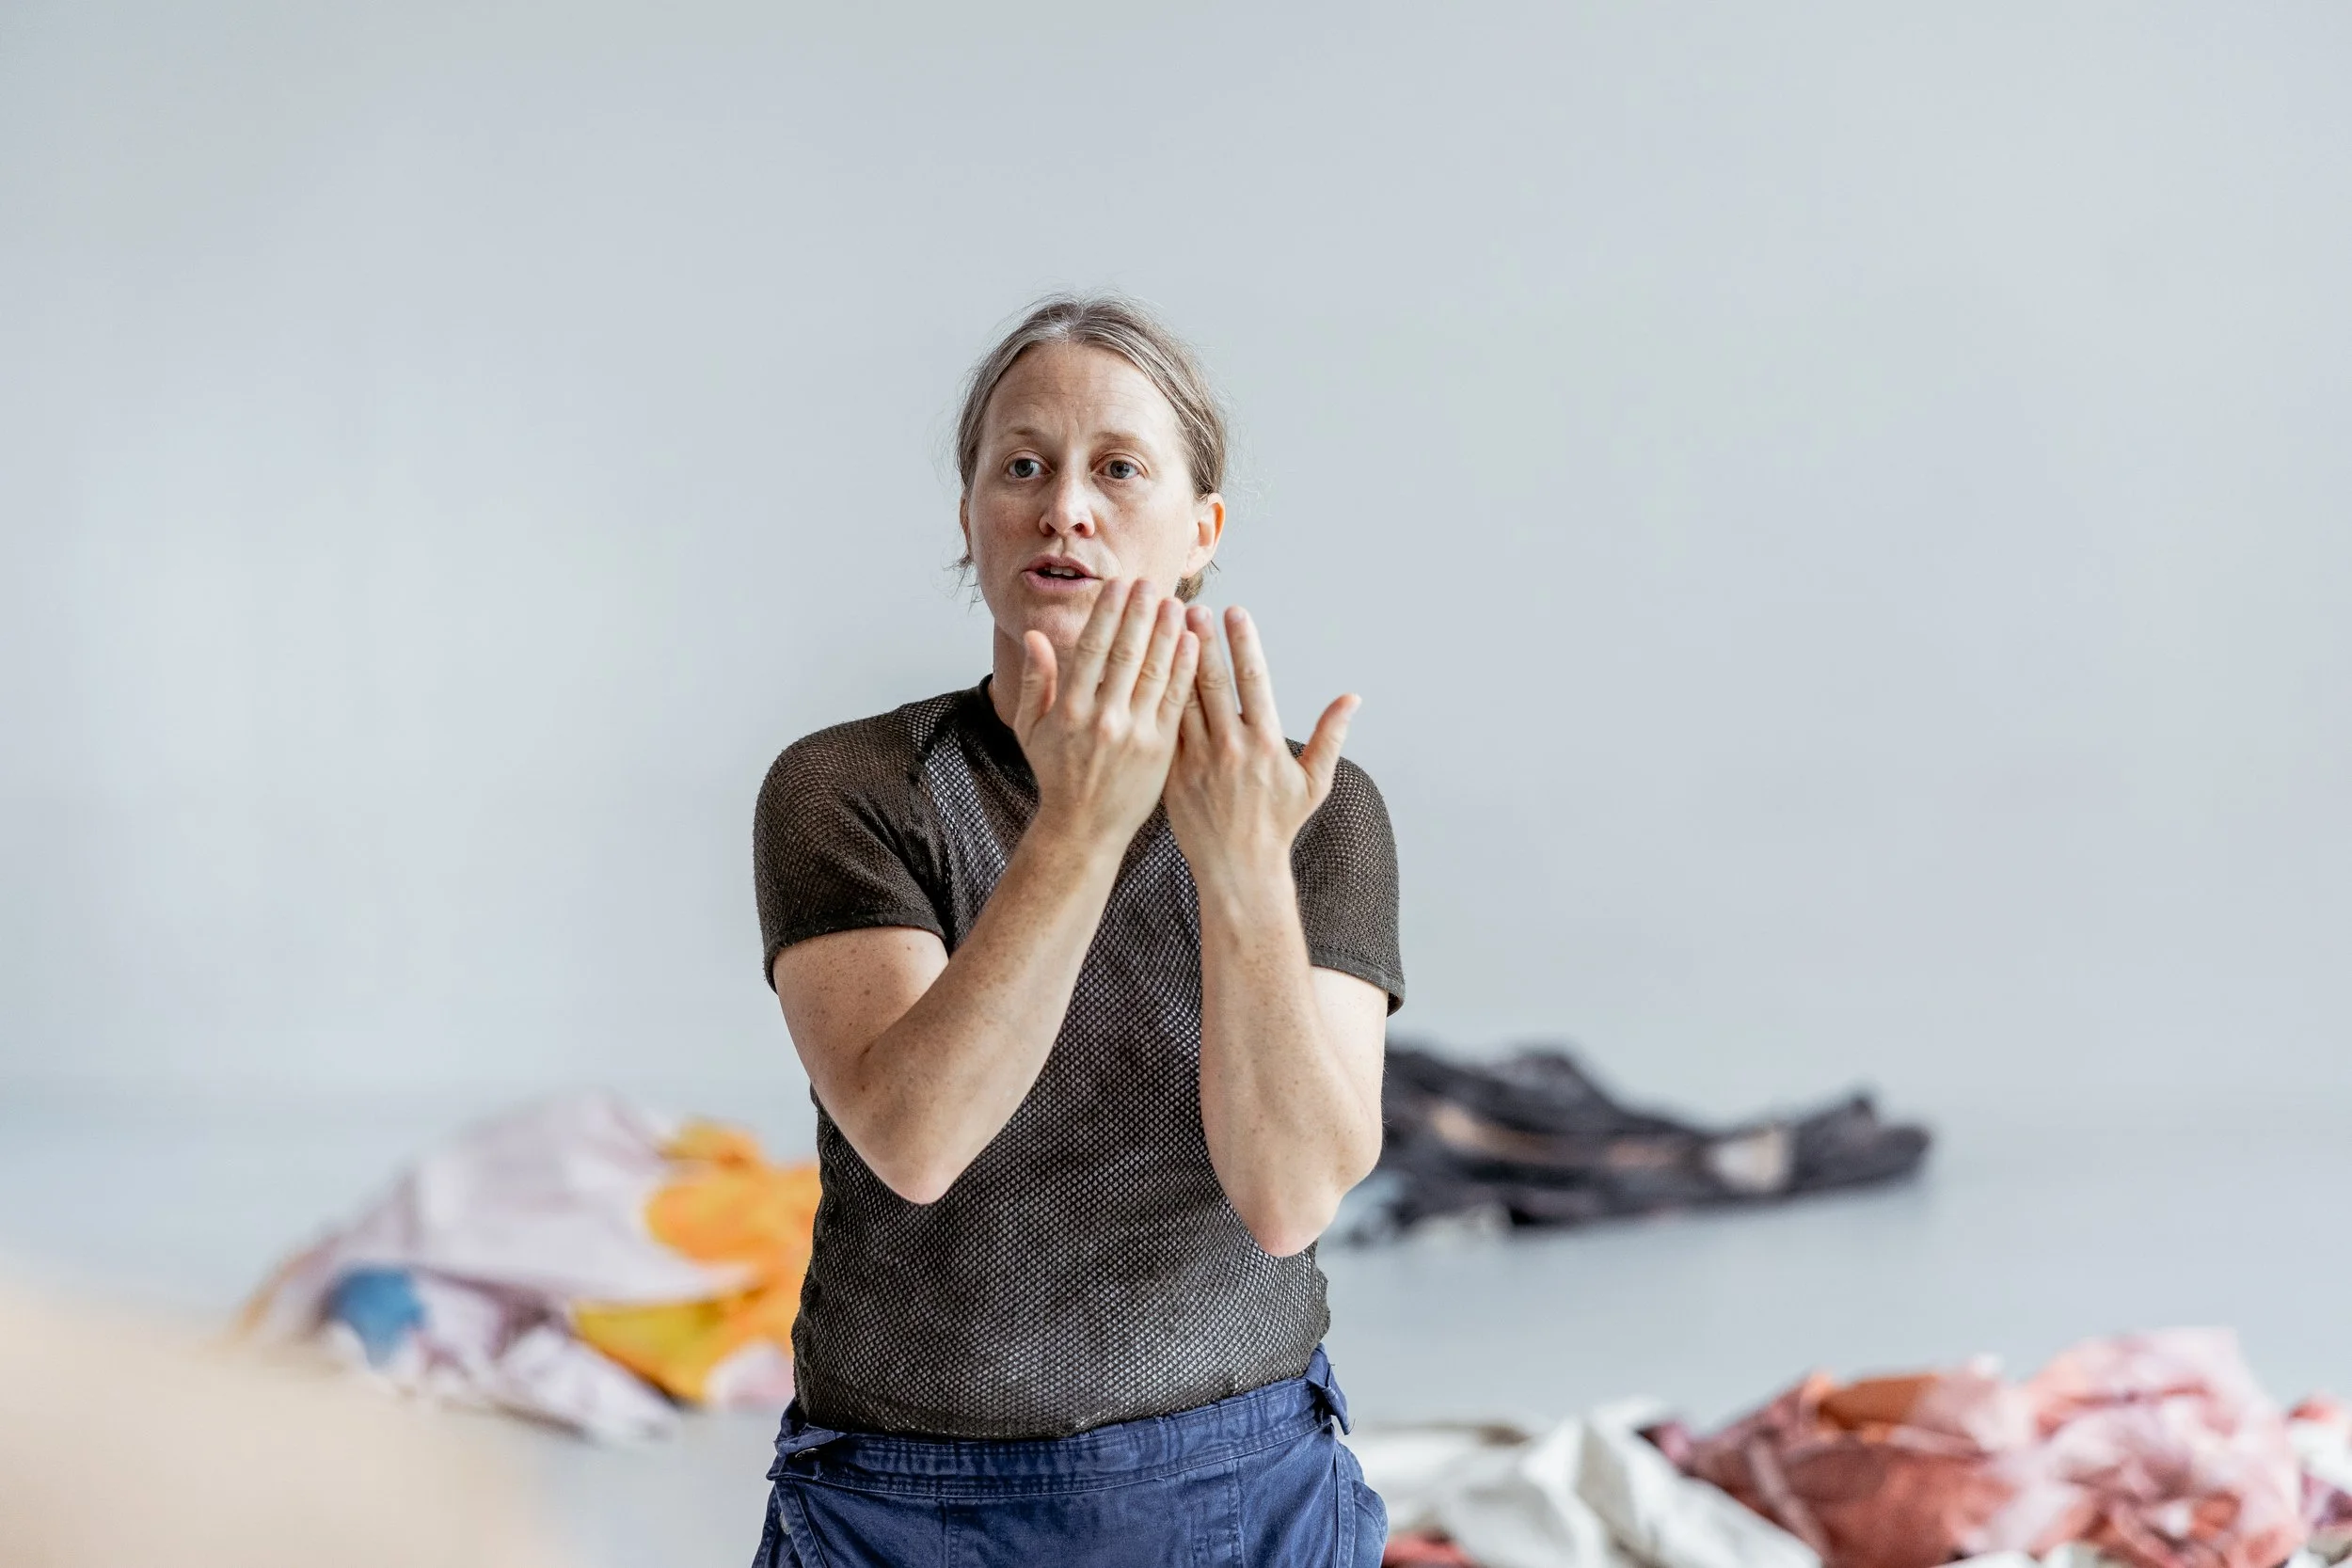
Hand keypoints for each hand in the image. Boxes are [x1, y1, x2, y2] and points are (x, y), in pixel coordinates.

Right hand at [1013, 579, 1199, 851]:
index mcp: (1070, 710)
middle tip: (1151, 582)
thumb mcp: (1031, 730)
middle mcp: (1103, 719)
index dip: (1108, 613)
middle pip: (1126, 654)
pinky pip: (1175, 700)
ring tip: (1176, 603)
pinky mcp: (1161, 749)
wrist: (1085, 827)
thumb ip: (1035, 681)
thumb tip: (1034, 635)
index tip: (1118, 585)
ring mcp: (1135, 734)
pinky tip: (1191, 642)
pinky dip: (1184, 668)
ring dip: (1167, 633)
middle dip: (1140, 613)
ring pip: (1155, 672)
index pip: (1092, 649)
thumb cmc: (1057, 775)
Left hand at [1166, 605, 1358, 897]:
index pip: (1254, 681)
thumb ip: (1330, 736)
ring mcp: (1198, 760)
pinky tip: (1150, 670)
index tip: (1236, 612)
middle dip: (1202, 640)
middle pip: (1213, 681)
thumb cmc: (1279, 824)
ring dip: (1175, 661)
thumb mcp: (1314, 783)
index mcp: (1265, 743)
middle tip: (1192, 606)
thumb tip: (1352, 698)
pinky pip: (1165, 726)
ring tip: (1165, 628)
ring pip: (1183, 698)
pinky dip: (1157, 696)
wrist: (1238, 868)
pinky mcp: (1173, 772)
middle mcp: (1230, 747)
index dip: (1244, 643)